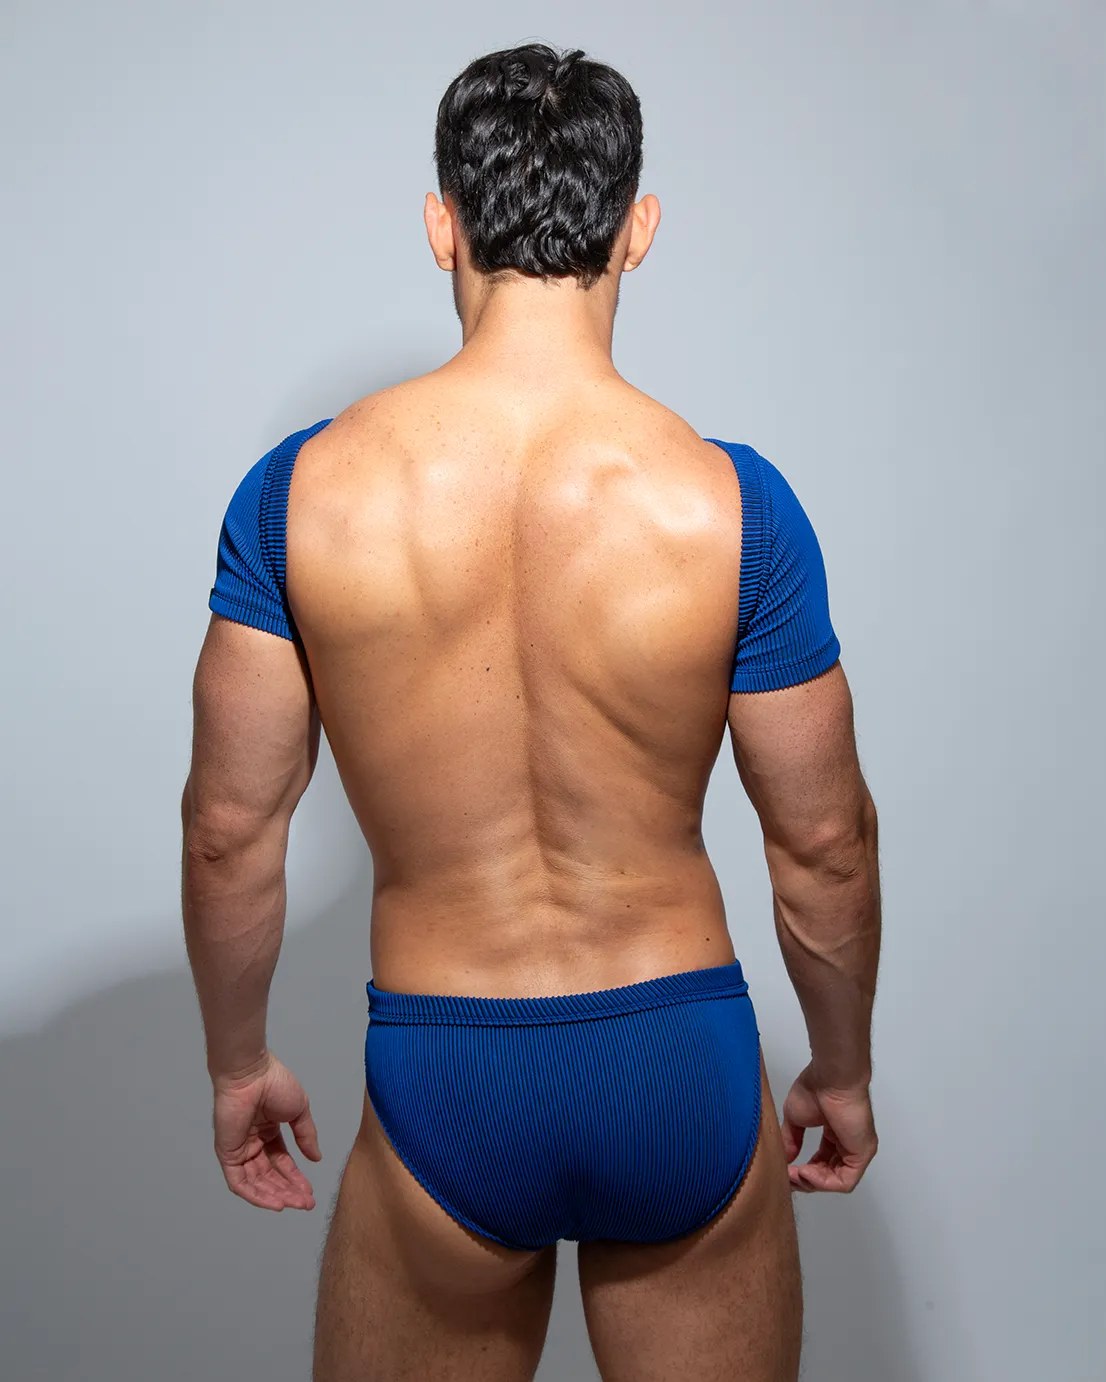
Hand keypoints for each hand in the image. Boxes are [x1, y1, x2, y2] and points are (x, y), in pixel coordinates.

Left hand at [211, 1052, 321, 1209]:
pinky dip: (256, 1195)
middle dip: (288, 1190)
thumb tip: (316, 1158)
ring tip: (294, 1204)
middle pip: (270, 1175)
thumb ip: (306, 1136)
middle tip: (306, 1204)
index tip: (310, 1192)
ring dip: (275, 1195)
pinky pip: (240, 1182)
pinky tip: (275, 1202)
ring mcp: (239, 1150)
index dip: (296, 1178)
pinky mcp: (227, 1155)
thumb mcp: (299, 1111)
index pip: (282, 1161)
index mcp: (268, 1131)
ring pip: (256, 1182)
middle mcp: (253, 1143)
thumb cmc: (275, 1084)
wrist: (252, 1074)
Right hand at [780, 1063, 876, 1192]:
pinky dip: (824, 1182)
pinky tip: (805, 1172)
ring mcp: (857, 1150)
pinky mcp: (862, 1155)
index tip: (785, 1170)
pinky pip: (845, 1180)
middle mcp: (849, 1144)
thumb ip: (791, 1140)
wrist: (832, 1078)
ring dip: (812, 1182)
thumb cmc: (816, 1089)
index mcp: (835, 1134)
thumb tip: (785, 1159)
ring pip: (836, 1180)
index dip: (803, 1170)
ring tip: (794, 1174)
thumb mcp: (795, 1118)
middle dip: (806, 1179)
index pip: (822, 1162)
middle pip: (829, 1174)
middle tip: (788, 1176)